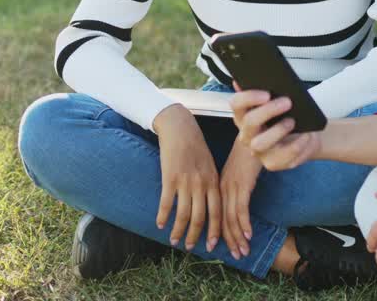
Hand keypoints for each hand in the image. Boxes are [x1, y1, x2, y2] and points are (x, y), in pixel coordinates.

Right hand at [152, 104, 221, 251]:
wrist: (181, 129)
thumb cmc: (196, 148)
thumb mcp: (210, 165)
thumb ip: (211, 185)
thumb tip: (211, 205)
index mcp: (213, 181)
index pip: (217, 212)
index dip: (214, 231)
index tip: (211, 245)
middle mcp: (201, 184)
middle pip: (200, 217)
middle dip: (195, 236)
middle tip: (190, 248)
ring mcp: (185, 182)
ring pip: (183, 214)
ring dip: (178, 230)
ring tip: (174, 240)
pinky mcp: (169, 178)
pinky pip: (166, 203)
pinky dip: (163, 216)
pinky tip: (160, 224)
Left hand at [219, 141, 263, 258]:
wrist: (252, 132)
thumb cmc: (247, 151)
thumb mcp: (236, 171)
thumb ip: (234, 186)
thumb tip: (235, 201)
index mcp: (218, 186)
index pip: (216, 214)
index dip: (219, 233)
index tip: (221, 247)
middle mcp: (222, 188)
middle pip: (221, 220)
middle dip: (228, 240)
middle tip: (235, 256)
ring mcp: (231, 186)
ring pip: (230, 218)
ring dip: (237, 237)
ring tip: (242, 251)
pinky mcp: (242, 183)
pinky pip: (241, 208)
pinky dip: (244, 223)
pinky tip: (248, 235)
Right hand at [230, 89, 321, 170]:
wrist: (306, 134)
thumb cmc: (290, 114)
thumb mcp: (281, 98)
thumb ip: (269, 87)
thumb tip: (251, 77)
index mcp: (245, 114)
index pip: (236, 104)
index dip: (249, 97)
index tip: (266, 93)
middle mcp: (247, 133)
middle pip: (249, 122)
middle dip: (268, 111)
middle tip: (287, 102)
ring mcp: (258, 150)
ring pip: (259, 143)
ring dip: (278, 130)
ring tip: (293, 121)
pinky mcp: (272, 164)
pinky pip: (281, 157)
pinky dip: (296, 145)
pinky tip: (305, 136)